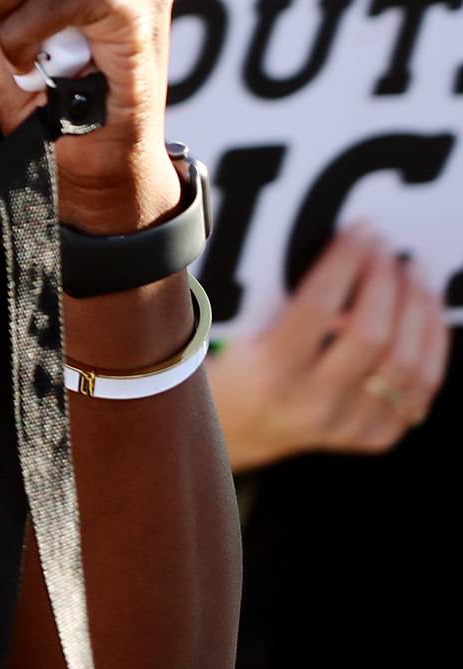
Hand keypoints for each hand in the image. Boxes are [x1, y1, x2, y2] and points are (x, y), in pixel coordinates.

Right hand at [208, 222, 449, 470]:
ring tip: (413, 271)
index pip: (318, 305)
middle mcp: (313, 404)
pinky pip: (422, 388)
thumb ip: (282, 298)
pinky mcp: (375, 437)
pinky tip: (426, 311)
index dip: (345, 260)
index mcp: (271, 374)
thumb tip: (338, 253)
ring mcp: (349, 426)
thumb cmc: (237, 369)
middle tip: (386, 247)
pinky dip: (431, 343)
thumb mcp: (242, 333)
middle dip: (385, 279)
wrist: (239, 430)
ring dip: (418, 306)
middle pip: (371, 333)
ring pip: (406, 362)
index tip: (358, 231)